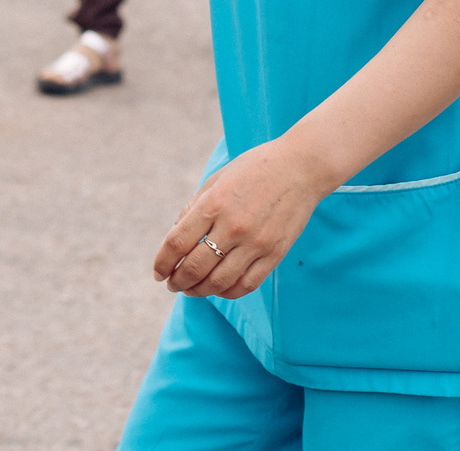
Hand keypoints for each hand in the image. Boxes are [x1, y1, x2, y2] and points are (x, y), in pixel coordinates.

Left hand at [153, 137, 333, 299]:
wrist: (301, 167)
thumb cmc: (256, 168)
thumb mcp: (218, 178)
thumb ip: (194, 207)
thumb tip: (175, 236)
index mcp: (214, 203)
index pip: (177, 243)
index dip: (162, 263)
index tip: (158, 272)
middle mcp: (233, 226)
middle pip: (194, 268)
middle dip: (177, 281)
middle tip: (172, 285)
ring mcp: (256, 242)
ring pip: (219, 282)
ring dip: (199, 291)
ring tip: (191, 290)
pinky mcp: (275, 254)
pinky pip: (246, 284)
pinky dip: (227, 292)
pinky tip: (218, 289)